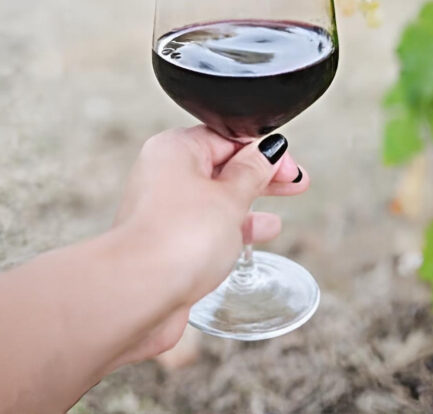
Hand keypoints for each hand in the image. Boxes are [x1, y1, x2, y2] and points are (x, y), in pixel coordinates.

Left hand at [109, 126, 308, 364]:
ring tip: (273, 219)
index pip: (226, 138)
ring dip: (246, 208)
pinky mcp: (166, 245)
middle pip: (221, 168)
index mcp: (174, 150)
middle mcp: (163, 176)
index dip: (262, 152)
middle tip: (295, 183)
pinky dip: (229, 232)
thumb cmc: (178, 238)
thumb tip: (268, 150)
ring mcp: (162, 212)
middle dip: (260, 178)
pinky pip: (204, 230)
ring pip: (213, 202)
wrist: (137, 293)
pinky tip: (250, 242)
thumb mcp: (231, 197)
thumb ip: (253, 172)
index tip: (290, 165)